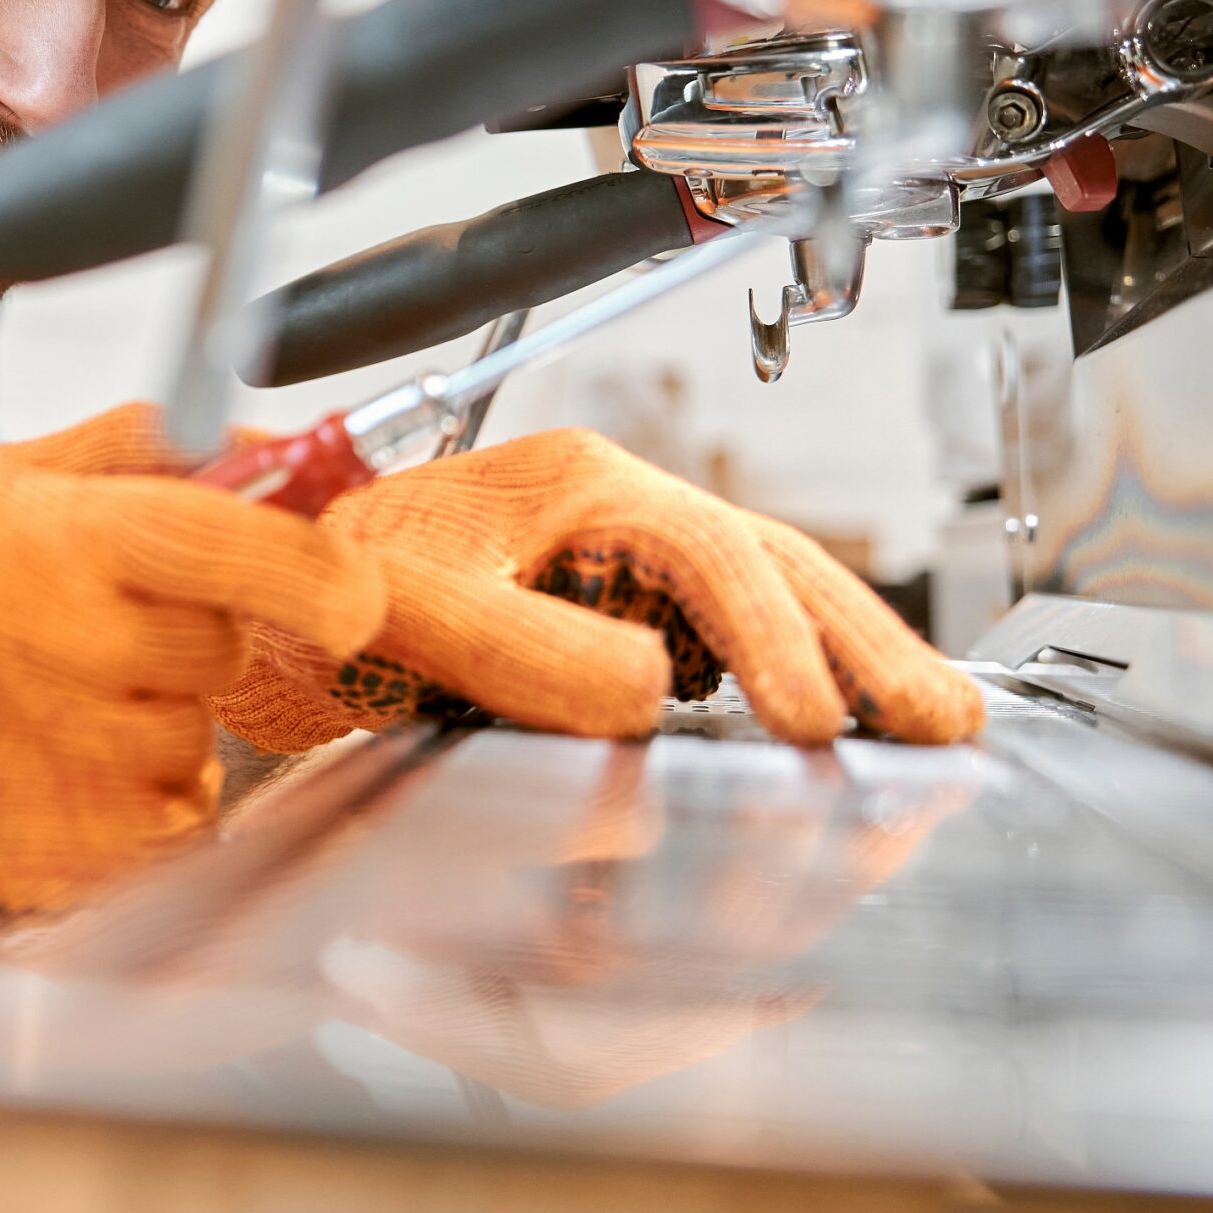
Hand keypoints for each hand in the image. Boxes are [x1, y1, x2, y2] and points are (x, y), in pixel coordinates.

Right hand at [0, 456, 385, 954]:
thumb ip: (125, 453)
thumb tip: (263, 441)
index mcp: (33, 542)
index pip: (223, 544)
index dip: (314, 569)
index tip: (350, 587)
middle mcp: (43, 650)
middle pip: (217, 649)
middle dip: (186, 642)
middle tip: (93, 637)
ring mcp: (44, 766)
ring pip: (192, 744)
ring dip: (152, 732)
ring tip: (47, 714)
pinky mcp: (42, 863)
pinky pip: (165, 830)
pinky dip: (135, 813)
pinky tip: (50, 782)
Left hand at [212, 429, 981, 749]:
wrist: (270, 597)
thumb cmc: (322, 589)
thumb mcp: (407, 613)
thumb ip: (520, 650)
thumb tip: (650, 697)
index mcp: (574, 484)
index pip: (707, 550)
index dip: (769, 638)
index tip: (811, 721)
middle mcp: (615, 506)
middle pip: (770, 559)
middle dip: (860, 641)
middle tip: (941, 722)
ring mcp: (623, 556)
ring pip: (763, 595)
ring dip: (846, 659)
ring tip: (931, 726)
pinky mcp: (617, 609)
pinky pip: (727, 636)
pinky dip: (790, 676)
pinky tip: (838, 728)